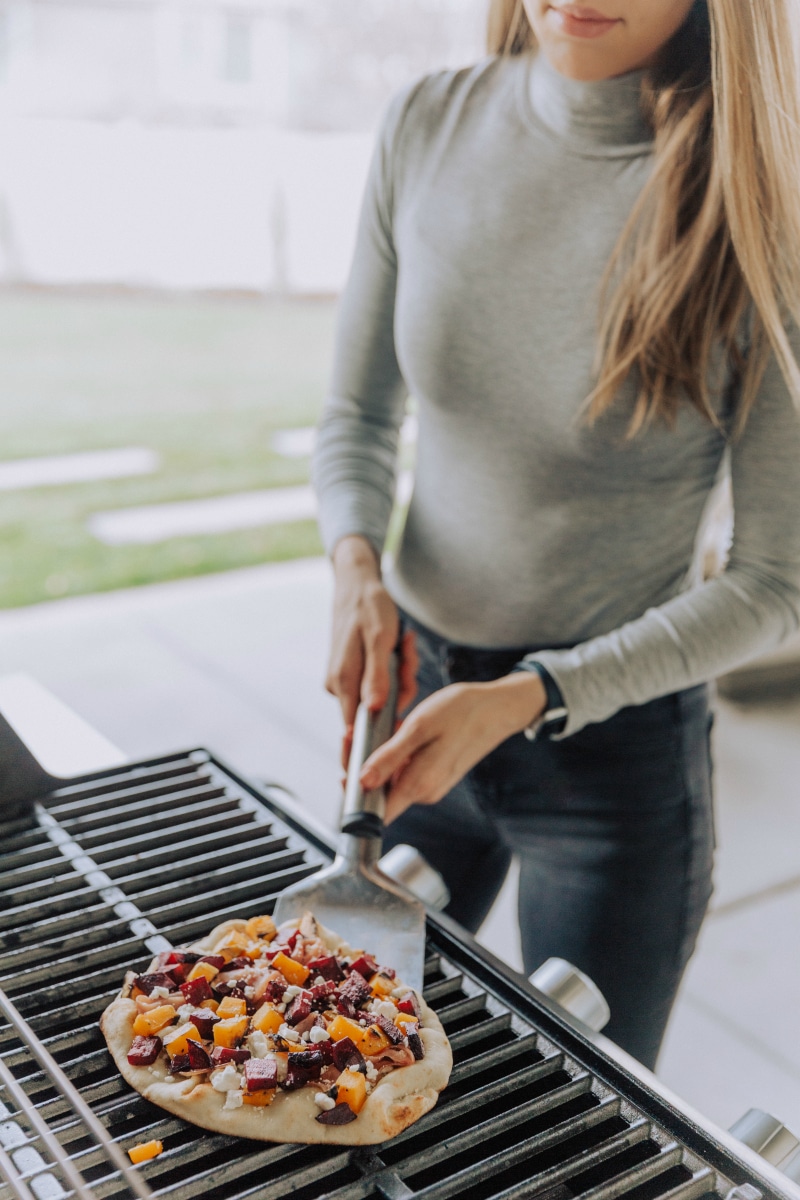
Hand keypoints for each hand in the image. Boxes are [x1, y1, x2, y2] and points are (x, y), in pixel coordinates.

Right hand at [326, 535, 417, 766]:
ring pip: (380, 695)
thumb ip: (377, 676)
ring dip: (400, 675)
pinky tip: (399, 647)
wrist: (356, 585)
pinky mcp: (353, 674)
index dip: (379, 733)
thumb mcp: (380, 639)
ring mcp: (345, 680)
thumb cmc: (369, 607)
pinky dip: (394, 669)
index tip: (399, 726)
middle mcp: (339, 685)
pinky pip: (378, 682)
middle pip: (375, 710)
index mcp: (343, 680)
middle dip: (400, 688)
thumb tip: (374, 710)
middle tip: (408, 657)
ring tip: (404, 645)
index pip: (356, 728)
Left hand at [359, 671, 546, 824]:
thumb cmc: (462, 712)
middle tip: (354, 733)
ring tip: (376, 727)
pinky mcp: (434, 775)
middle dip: (360, 765)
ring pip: (390, 779)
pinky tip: (397, 731)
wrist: (497, 708)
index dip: (354, 793)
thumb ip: (390, 758)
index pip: (375, 811)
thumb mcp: (419, 727)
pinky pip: (404, 771)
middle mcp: (424, 793)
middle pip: (378, 793)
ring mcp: (430, 785)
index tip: (347, 763)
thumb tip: (362, 782)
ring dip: (377, 756)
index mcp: (419, 785)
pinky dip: (394, 754)